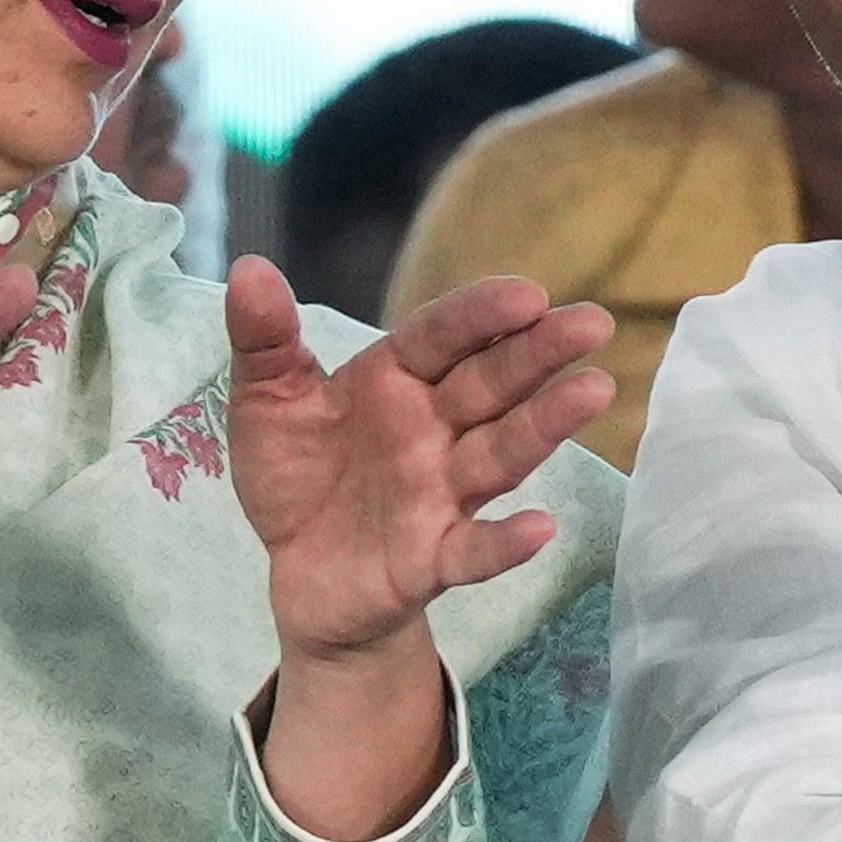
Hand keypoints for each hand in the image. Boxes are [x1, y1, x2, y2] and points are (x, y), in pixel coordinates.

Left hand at [226, 260, 612, 839]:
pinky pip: (473, 550)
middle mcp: (432, 430)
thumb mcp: (266, 402)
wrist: (301, 574)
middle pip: (491, 385)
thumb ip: (262, 339)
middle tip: (592, 323)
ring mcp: (441, 493)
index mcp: (396, 380)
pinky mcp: (433, 559)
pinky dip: (503, 543)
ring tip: (593, 392)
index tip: (526, 293)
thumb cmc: (298, 475)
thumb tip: (249, 268)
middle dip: (539, 354)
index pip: (442, 337)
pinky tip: (539, 529)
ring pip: (499, 454)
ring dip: (545, 426)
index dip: (481, 316)